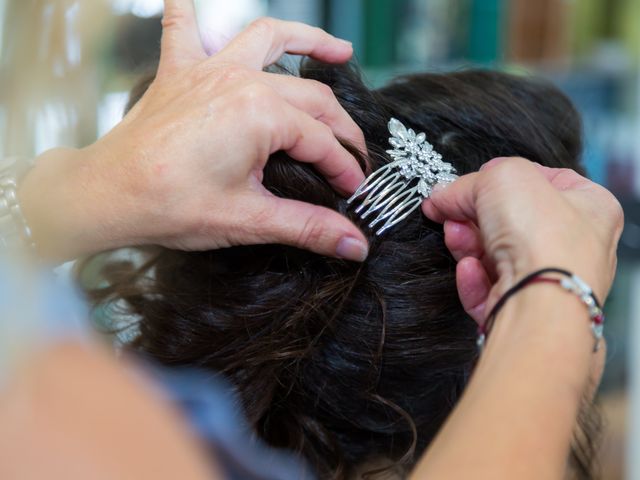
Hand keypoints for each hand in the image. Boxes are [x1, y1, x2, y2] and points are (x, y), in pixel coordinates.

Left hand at [19, 2, 367, 261]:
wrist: (108, 194)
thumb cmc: (169, 204)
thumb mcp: (249, 219)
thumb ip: (309, 228)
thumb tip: (353, 245)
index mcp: (261, 113)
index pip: (320, 141)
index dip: (343, 167)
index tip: (354, 190)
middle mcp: (239, 80)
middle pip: (310, 97)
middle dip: (339, 127)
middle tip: (354, 152)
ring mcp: (208, 70)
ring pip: (269, 39)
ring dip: (306, 40)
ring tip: (338, 52)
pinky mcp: (179, 72)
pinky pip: (186, 28)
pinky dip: (192, 13)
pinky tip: (192, 0)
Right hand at [422, 157, 623, 323]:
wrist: (540, 303)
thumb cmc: (544, 238)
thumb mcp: (502, 178)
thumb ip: (467, 184)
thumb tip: (442, 194)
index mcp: (590, 206)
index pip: (542, 181)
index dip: (503, 177)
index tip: (473, 180)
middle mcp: (573, 246)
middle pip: (510, 221)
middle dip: (474, 215)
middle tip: (450, 209)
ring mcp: (549, 281)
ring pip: (495, 256)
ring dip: (468, 243)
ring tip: (453, 234)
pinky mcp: (524, 310)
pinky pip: (489, 289)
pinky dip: (473, 278)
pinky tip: (467, 267)